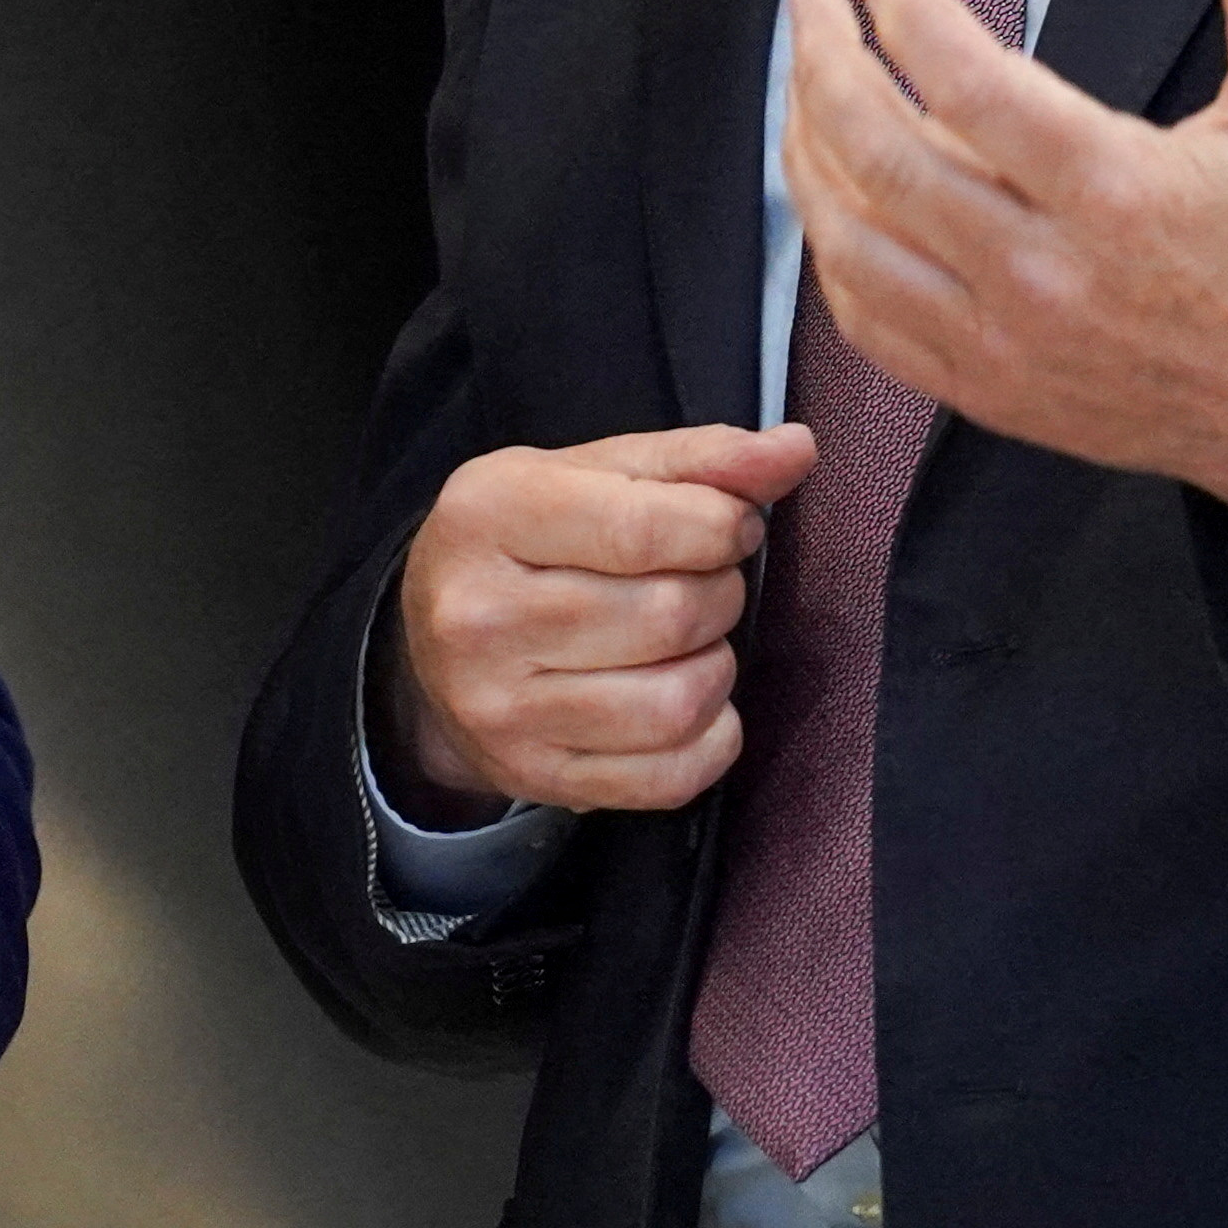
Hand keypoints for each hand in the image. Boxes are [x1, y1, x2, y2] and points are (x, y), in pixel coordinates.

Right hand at [386, 422, 819, 813]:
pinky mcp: (536, 777)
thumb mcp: (591, 474)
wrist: (430, 650)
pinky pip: (672, 776)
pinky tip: (687, 699)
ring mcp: (502, 709)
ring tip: (691, 642)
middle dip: (719, 593)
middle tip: (702, 582)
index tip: (728, 524)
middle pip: (670, 614)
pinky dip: (711, 738)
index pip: (644, 527)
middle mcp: (480, 616)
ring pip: (677, 702)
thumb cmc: (527, 543)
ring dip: (716, 666)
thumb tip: (797, 450)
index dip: (720, 525)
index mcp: (489, 514)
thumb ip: (698, 459)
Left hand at [784, 0, 1227, 525]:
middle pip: (881, 156)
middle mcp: (1044, 272)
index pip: (967, 83)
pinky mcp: (984, 389)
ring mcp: (1003, 340)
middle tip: (812, 5)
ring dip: (808, 152)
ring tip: (806, 84)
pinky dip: (832, 247)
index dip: (906, 8)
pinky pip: (865, 318)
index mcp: (1115, 190)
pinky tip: (831, 189)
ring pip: (851, 241)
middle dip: (824, 63)